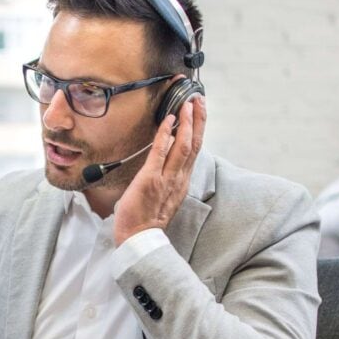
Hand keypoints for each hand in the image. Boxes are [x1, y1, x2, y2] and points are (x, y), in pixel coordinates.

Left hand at [114, 95, 206, 245]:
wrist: (139, 239)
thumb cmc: (146, 219)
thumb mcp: (164, 196)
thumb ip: (168, 178)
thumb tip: (165, 159)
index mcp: (182, 181)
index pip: (194, 150)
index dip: (198, 129)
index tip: (199, 112)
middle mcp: (179, 178)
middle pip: (195, 143)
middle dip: (198, 120)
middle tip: (198, 100)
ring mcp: (167, 178)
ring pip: (183, 146)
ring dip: (187, 122)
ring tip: (187, 104)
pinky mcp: (151, 179)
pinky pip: (161, 153)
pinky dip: (166, 135)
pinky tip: (168, 120)